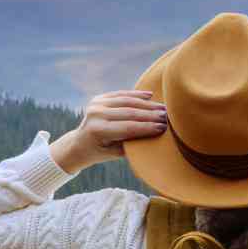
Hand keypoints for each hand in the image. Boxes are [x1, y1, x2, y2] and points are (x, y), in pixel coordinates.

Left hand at [50, 90, 167, 173]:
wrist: (79, 143)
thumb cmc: (100, 152)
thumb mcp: (114, 154)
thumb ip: (131, 145)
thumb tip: (154, 138)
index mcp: (98, 130)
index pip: (128, 127)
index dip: (147, 127)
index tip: (164, 128)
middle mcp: (96, 114)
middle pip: (129, 112)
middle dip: (151, 115)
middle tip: (168, 117)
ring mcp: (96, 104)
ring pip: (127, 101)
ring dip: (147, 104)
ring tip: (163, 108)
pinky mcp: (99, 98)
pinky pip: (121, 94)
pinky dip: (136, 94)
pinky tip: (150, 95)